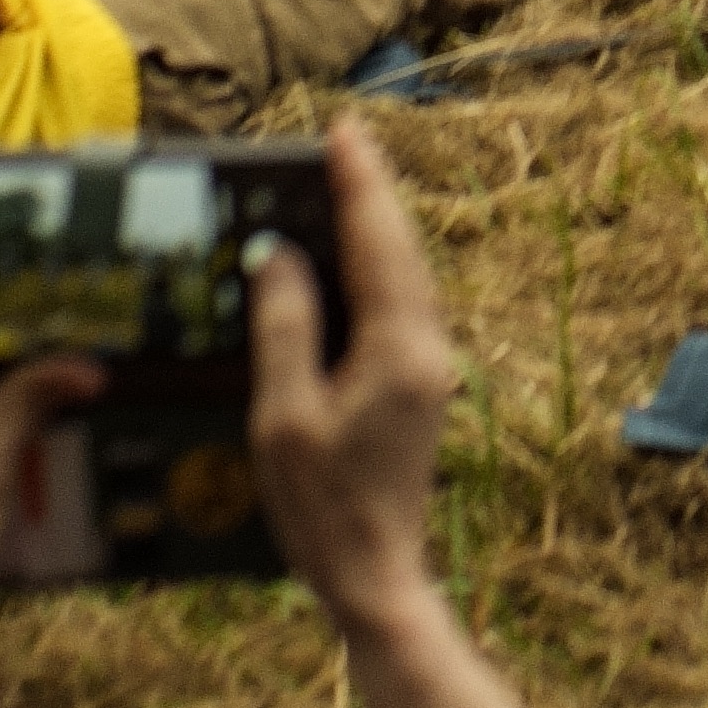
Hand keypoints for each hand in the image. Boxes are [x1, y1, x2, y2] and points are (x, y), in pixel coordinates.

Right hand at [244, 121, 462, 618]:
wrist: (376, 576)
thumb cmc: (322, 506)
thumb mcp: (284, 416)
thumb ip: (283, 327)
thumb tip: (279, 255)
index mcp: (397, 347)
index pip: (378, 242)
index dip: (359, 183)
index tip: (343, 131)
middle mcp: (426, 347)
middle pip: (400, 250)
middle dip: (370, 194)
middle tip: (340, 143)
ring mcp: (428, 368)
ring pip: (403, 277)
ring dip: (373, 230)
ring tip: (338, 188)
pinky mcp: (417, 388)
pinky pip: (397, 307)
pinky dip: (372, 271)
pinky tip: (343, 265)